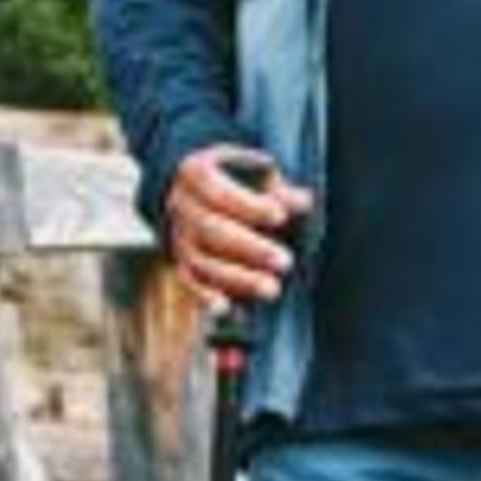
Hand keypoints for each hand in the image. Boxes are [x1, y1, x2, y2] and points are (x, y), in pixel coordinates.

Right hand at [164, 148, 309, 305]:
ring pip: (202, 261)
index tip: (280, 216)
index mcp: (195, 172)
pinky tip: (227, 308)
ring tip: (272, 289)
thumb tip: (302, 201)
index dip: (248, 205)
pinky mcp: (182, 263)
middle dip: (250, 247)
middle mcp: (180, 204)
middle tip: (285, 261)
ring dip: (237, 278)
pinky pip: (190, 282)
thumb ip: (278, 190)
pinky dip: (206, 297)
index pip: (217, 191)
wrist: (204, 195)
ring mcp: (178, 236)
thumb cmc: (239, 180)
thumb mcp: (258, 175)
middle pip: (210, 229)